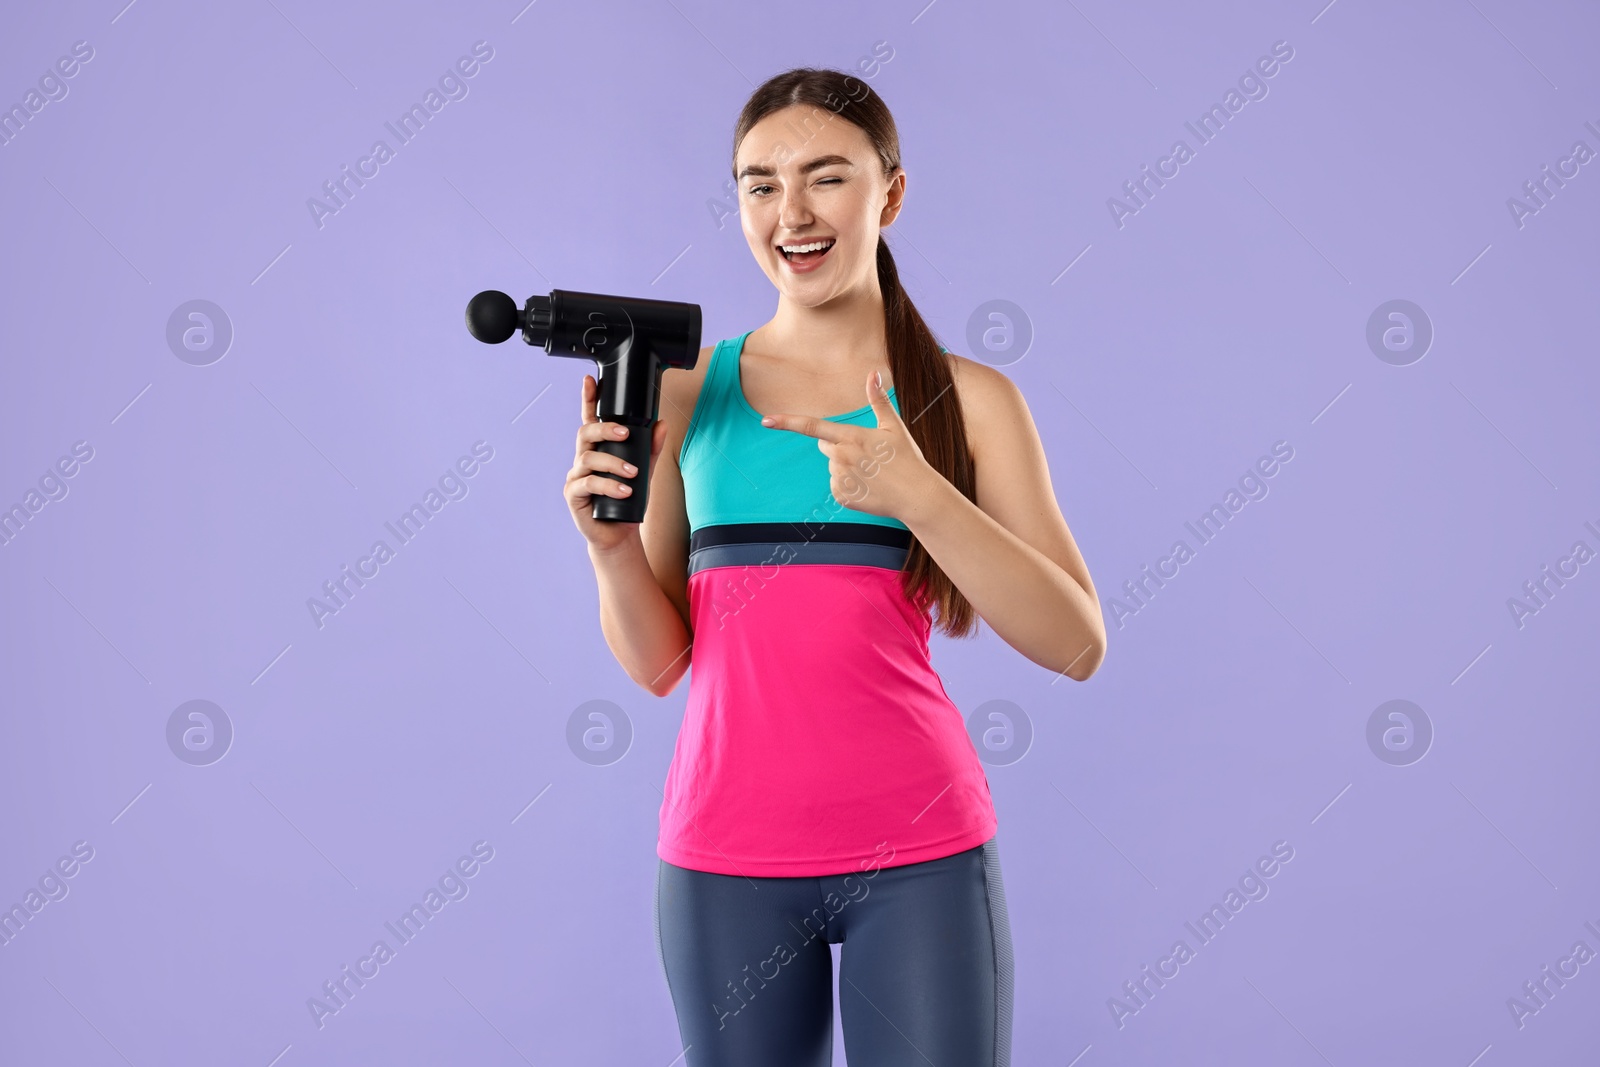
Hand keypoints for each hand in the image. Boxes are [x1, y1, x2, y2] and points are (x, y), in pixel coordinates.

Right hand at [565, 373, 667, 552]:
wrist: (618, 534)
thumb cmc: (627, 500)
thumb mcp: (644, 472)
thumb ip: (650, 449)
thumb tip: (661, 424)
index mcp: (597, 449)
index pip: (590, 419)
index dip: (588, 399)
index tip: (590, 380)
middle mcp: (583, 459)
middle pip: (585, 433)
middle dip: (604, 429)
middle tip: (624, 434)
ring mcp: (576, 477)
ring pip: (587, 459)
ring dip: (612, 464)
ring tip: (632, 474)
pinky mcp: (574, 495)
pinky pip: (587, 484)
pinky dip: (607, 485)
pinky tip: (623, 490)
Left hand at [759, 370, 937, 521]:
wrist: (917, 496)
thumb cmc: (907, 458)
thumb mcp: (894, 426)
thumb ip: (878, 400)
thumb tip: (873, 373)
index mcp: (851, 437)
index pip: (813, 426)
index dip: (787, 422)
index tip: (766, 420)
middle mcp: (842, 457)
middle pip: (824, 445)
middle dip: (838, 445)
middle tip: (866, 452)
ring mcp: (841, 479)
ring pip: (832, 466)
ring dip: (845, 467)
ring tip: (872, 472)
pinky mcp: (843, 496)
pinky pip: (837, 486)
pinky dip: (849, 486)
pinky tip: (869, 486)